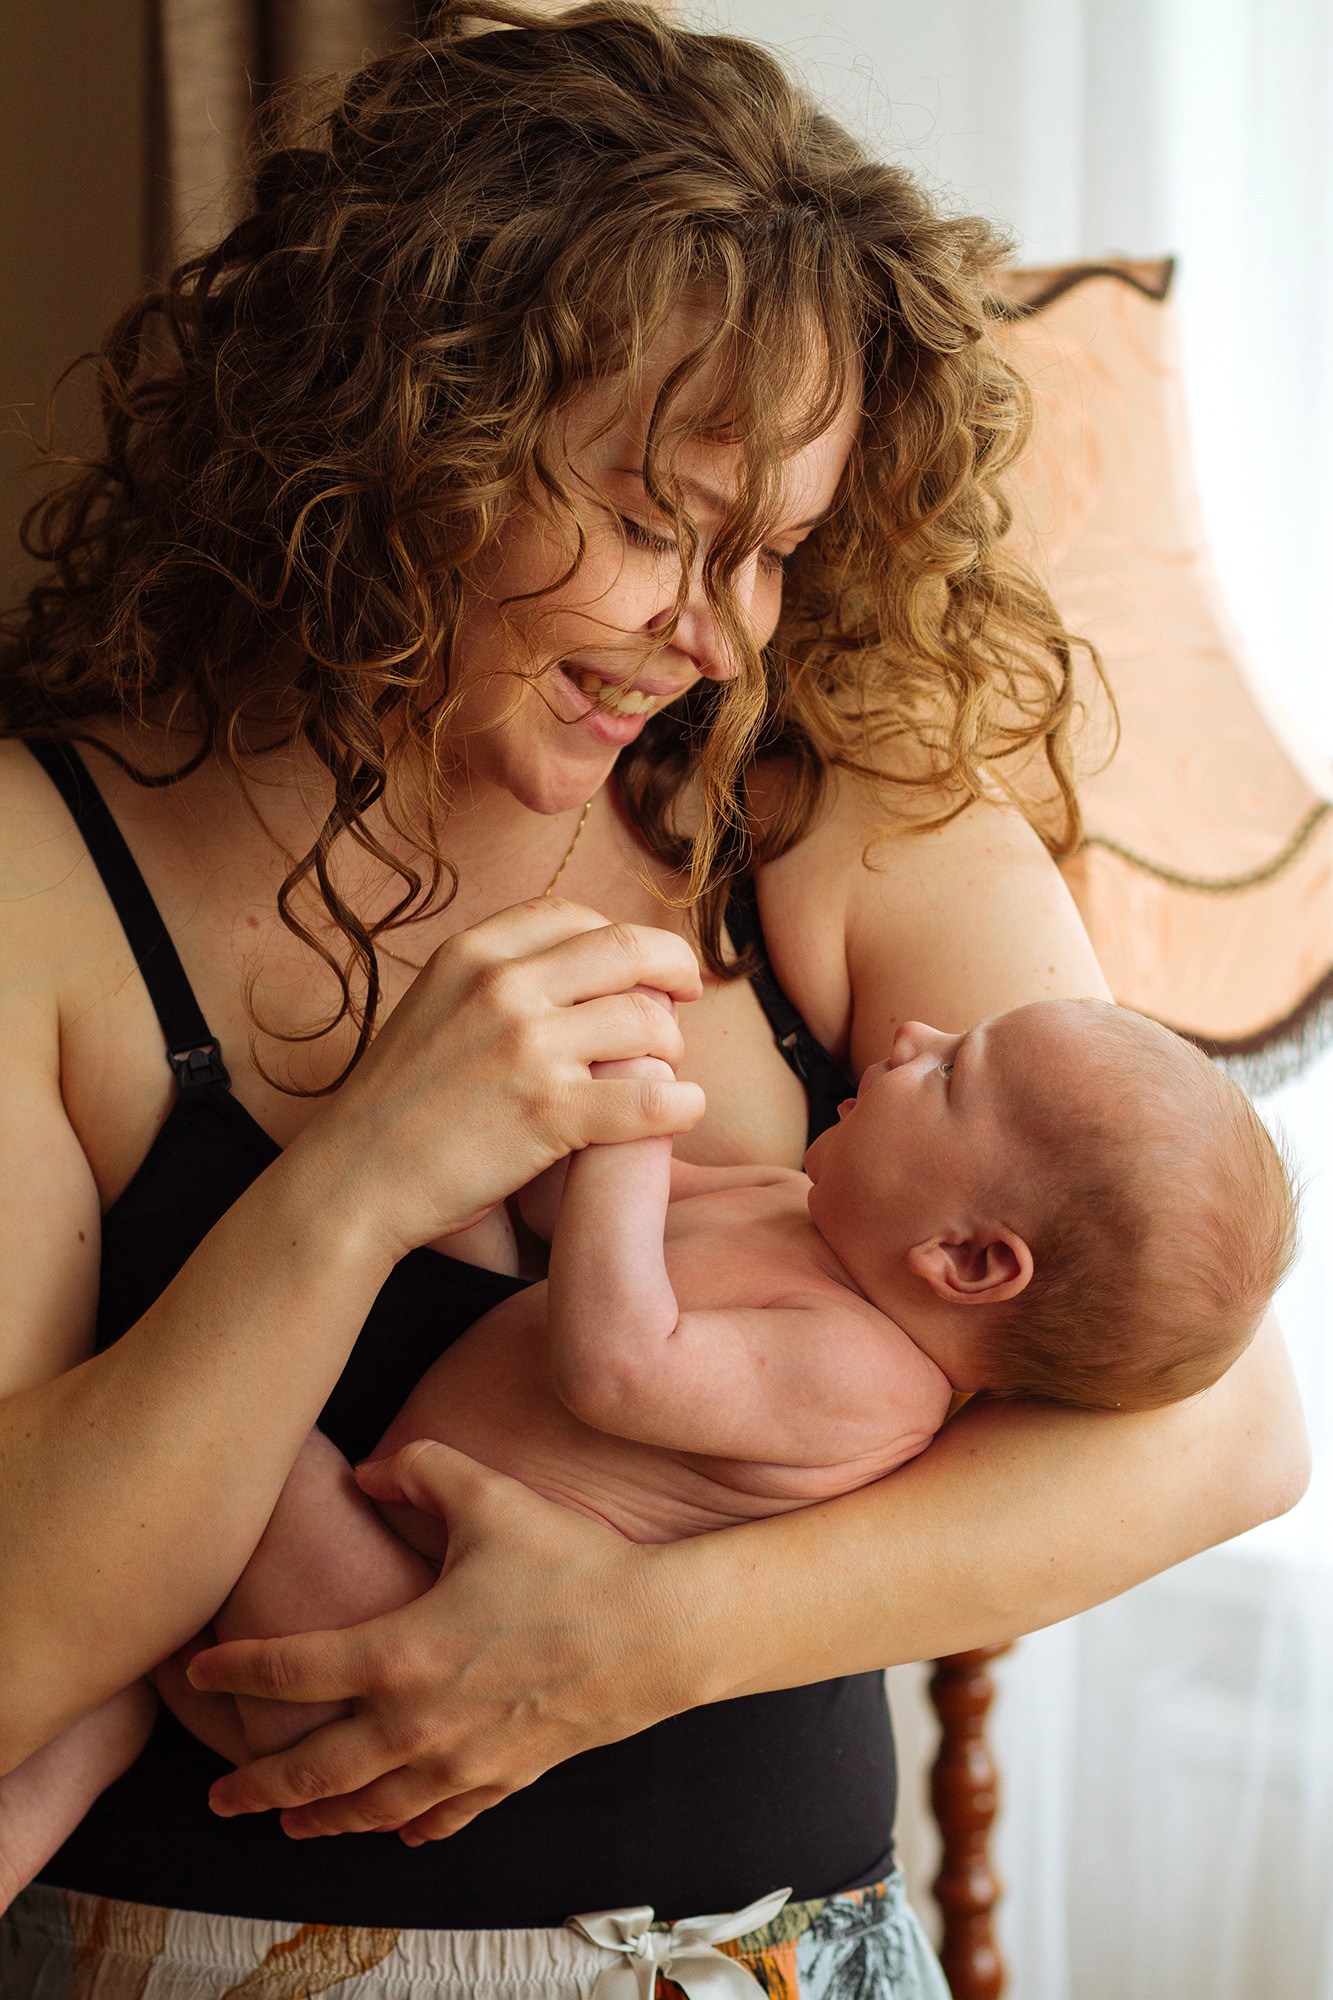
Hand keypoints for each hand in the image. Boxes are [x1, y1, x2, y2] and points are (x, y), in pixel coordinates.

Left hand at [185, 1441, 698, 1841]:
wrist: (657, 1632)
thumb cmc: (572, 1563)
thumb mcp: (489, 1496)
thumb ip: (419, 1469)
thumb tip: (369, 1470)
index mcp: (402, 1652)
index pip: (293, 1668)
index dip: (238, 1668)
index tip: (202, 1666)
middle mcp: (420, 1721)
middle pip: (315, 1768)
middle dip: (256, 1785)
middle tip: (218, 1797)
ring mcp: (464, 1760)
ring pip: (371, 1807)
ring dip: (320, 1819)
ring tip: (287, 1823)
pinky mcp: (506, 1777)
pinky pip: (442, 1817)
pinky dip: (407, 1827)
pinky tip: (394, 1831)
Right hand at [293, 900, 704, 1261]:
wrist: (352, 1178)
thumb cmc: (397, 1103)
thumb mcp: (433, 1005)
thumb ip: (496, 977)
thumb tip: (577, 964)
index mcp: (472, 953)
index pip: (574, 915)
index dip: (622, 936)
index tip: (642, 964)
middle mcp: (502, 986)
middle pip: (629, 949)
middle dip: (675, 969)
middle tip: (688, 995)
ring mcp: (527, 1046)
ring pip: (648, 1021)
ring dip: (672, 1046)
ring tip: (665, 1070)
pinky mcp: (550, 1112)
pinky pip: (652, 1098)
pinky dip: (683, 1105)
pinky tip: (684, 1112)